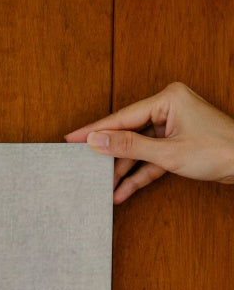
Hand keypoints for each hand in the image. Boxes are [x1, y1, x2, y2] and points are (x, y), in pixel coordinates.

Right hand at [65, 81, 233, 202]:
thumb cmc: (219, 151)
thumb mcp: (168, 153)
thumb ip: (129, 146)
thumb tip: (97, 140)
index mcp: (167, 99)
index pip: (122, 117)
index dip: (95, 130)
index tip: (71, 138)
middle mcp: (169, 108)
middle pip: (128, 133)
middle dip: (110, 155)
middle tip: (83, 166)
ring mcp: (173, 126)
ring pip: (139, 149)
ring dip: (123, 171)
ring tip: (103, 188)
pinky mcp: (178, 144)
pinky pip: (152, 158)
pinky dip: (140, 174)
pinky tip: (123, 191)